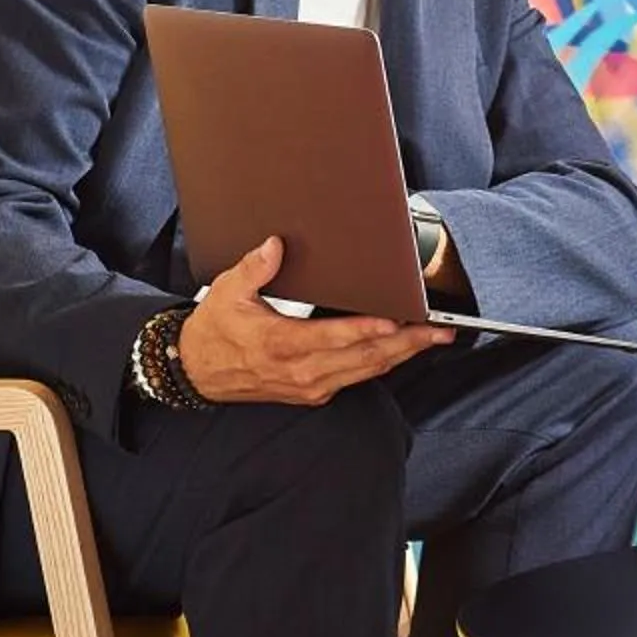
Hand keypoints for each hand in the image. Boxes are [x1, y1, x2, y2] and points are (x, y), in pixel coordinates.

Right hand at [177, 235, 455, 405]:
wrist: (198, 373)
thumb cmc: (215, 331)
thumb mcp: (227, 292)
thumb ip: (254, 268)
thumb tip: (275, 244)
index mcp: (280, 344)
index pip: (333, 338)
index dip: (366, 330)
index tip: (395, 321)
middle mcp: (300, 371)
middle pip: (363, 358)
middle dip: (405, 343)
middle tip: (439, 330)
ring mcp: (310, 385)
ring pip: (367, 370)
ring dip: (402, 354)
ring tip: (433, 338)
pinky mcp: (314, 392)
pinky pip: (357, 378)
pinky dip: (383, 363)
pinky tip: (402, 349)